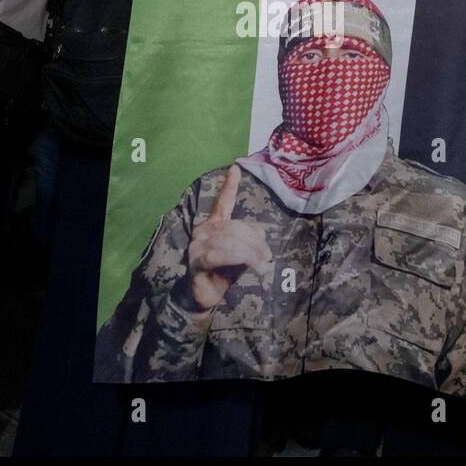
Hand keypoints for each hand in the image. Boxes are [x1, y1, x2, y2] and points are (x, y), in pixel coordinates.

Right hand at [182, 165, 273, 311]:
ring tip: (263, 267)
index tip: (236, 167)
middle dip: (256, 243)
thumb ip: (250, 241)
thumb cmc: (223, 273)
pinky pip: (220, 255)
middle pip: (236, 227)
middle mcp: (204, 230)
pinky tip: (251, 266)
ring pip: (231, 241)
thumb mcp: (242, 254)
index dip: (229, 185)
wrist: (204, 297)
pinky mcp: (196, 261)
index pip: (222, 202)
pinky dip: (239, 260)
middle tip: (268, 258)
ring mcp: (197, 245)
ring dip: (251, 254)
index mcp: (214, 224)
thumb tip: (261, 238)